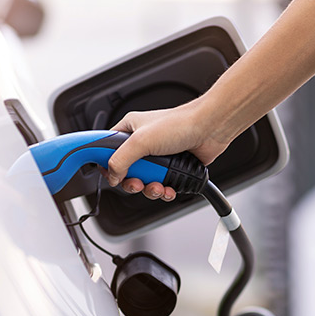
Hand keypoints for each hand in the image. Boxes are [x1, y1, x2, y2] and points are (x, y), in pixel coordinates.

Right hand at [106, 101, 229, 200]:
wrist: (210, 129)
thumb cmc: (180, 123)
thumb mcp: (141, 141)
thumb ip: (120, 160)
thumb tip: (112, 176)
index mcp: (130, 130)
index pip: (106, 149)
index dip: (104, 163)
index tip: (106, 175)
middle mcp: (143, 143)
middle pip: (125, 171)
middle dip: (132, 182)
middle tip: (138, 183)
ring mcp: (158, 157)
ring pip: (144, 181)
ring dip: (150, 189)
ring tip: (157, 187)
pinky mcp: (172, 168)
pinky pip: (161, 186)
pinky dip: (164, 191)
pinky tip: (169, 189)